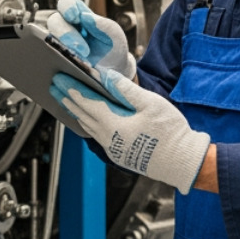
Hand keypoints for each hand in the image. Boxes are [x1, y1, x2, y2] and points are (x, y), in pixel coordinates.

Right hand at [45, 0, 136, 78]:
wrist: (112, 75)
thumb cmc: (112, 52)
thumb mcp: (115, 37)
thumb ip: (105, 25)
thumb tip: (85, 16)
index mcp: (79, 17)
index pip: (67, 3)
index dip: (67, 7)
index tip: (75, 17)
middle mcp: (65, 29)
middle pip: (54, 22)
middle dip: (66, 34)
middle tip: (84, 51)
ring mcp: (57, 45)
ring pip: (46, 40)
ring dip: (60, 50)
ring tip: (79, 63)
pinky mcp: (53, 61)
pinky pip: (45, 59)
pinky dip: (52, 63)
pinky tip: (65, 71)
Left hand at [51, 70, 208, 193]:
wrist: (184, 162)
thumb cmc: (171, 133)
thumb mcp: (151, 104)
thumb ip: (126, 90)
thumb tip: (106, 76)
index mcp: (114, 126)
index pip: (87, 103)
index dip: (72, 89)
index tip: (60, 79)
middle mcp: (109, 139)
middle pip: (83, 116)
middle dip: (68, 100)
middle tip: (55, 87)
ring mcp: (114, 149)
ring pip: (88, 127)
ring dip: (76, 113)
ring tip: (66, 102)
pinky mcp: (120, 154)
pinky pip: (97, 136)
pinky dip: (88, 124)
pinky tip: (87, 121)